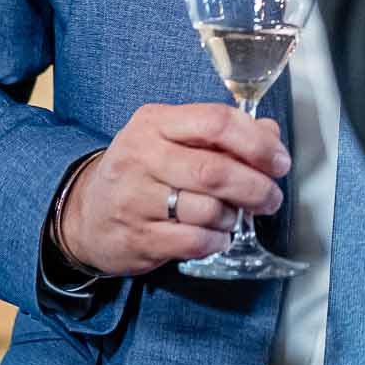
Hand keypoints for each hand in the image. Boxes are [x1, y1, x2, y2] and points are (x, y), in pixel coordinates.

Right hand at [59, 102, 291, 275]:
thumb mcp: (173, 138)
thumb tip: (270, 134)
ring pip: (206, 209)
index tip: (278, 161)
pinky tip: (217, 236)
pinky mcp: (137, 237)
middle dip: (255, 186)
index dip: (256, 143)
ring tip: (234, 216)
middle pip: (214, 170)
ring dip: (234, 216)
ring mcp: (135, 198)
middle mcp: (142, 156)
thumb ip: (222, 133)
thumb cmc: (142, 171)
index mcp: (155, 122)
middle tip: (271, 197)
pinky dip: (217, 241)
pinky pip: (193, 241)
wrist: (86, 214)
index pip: (215, 122)